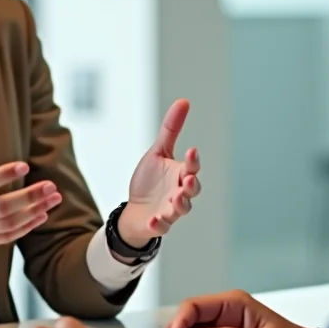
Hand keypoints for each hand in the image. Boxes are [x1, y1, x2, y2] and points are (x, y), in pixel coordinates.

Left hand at [119, 99, 201, 246]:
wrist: (136, 209)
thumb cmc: (150, 181)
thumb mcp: (158, 152)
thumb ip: (171, 129)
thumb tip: (183, 101)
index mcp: (181, 174)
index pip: (192, 167)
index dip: (192, 160)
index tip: (190, 151)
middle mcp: (179, 192)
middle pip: (192, 190)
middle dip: (191, 185)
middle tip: (187, 180)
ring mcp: (170, 209)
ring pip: (181, 209)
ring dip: (180, 205)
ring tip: (175, 199)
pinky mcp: (158, 224)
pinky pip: (162, 227)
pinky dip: (160, 224)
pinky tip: (155, 219)